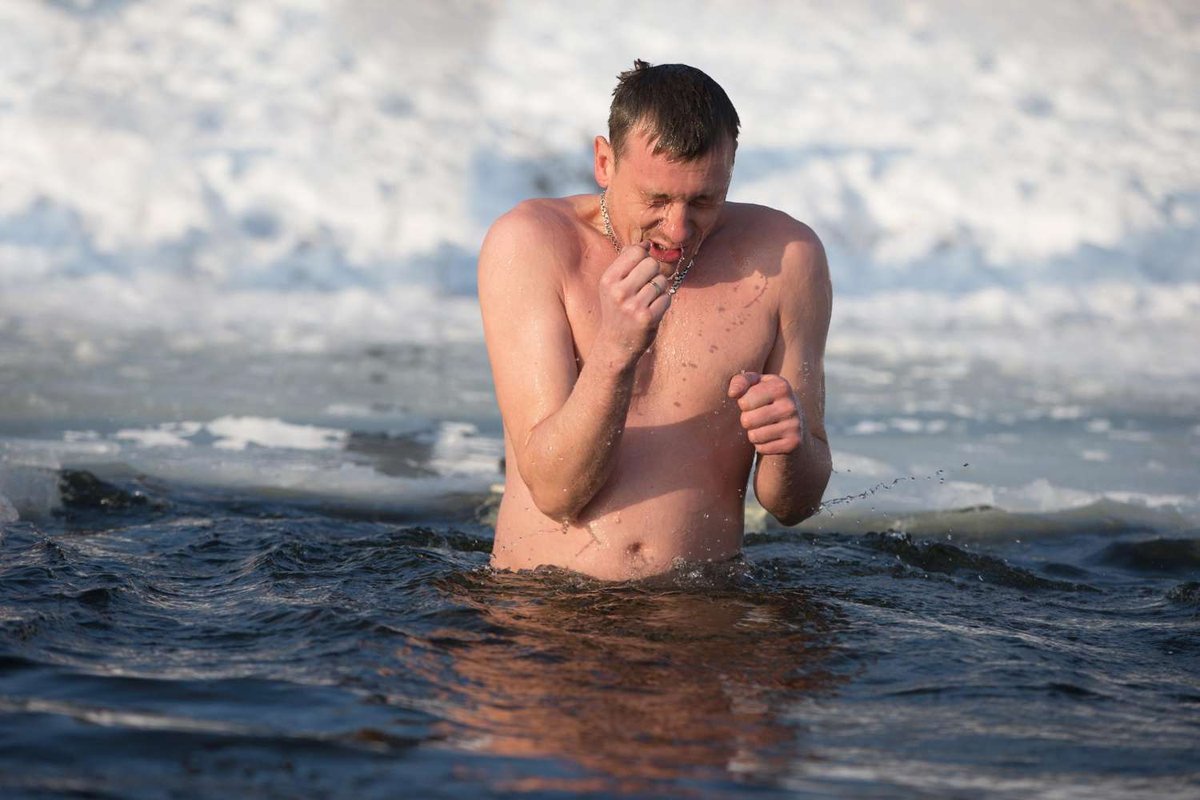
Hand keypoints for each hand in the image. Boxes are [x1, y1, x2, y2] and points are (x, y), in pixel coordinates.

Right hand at [596, 241, 671, 363]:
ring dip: (660, 288)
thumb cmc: (617, 310)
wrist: (616, 344)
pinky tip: (653, 309)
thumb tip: (646, 243)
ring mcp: (633, 306)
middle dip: (654, 272)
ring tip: (648, 299)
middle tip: (646, 285)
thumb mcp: (612, 285)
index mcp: (608, 280)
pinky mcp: (648, 318)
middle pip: (652, 263)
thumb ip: (625, 263)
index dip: (644, 256)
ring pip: (662, 280)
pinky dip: (664, 302)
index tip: (642, 266)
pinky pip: (667, 297)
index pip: (636, 251)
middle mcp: (619, 292)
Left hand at [727, 371, 804, 454]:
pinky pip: (762, 448)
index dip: (743, 404)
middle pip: (747, 420)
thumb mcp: (757, 385)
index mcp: (781, 386)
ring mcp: (794, 425)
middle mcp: (790, 405)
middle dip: (747, 420)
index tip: (754, 403)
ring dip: (754, 433)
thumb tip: (732, 393)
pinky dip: (762, 445)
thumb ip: (741, 381)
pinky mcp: (793, 443)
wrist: (796, 425)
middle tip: (759, 417)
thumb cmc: (768, 401)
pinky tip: (772, 438)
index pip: (744, 402)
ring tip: (765, 427)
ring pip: (754, 436)